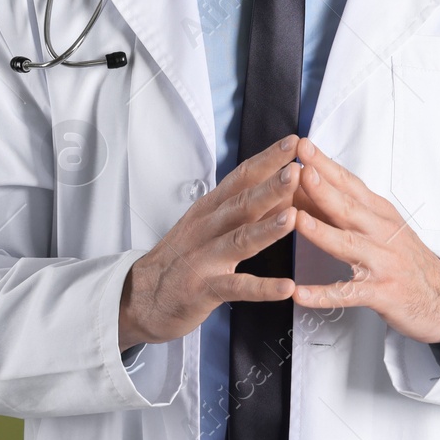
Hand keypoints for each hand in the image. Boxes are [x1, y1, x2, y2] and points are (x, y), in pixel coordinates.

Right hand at [117, 134, 301, 349]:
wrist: (141, 296)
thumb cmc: (181, 258)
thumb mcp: (207, 225)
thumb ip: (242, 209)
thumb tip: (282, 190)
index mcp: (210, 209)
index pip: (241, 177)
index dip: (268, 159)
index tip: (294, 143)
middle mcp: (207, 228)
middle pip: (242, 203)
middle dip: (271, 186)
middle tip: (298, 171)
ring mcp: (204, 258)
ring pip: (239, 240)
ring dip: (268, 229)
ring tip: (294, 218)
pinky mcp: (204, 289)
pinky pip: (237, 288)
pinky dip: (262, 288)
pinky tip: (286, 287)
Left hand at [288, 138, 439, 346]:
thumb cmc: (403, 256)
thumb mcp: (380, 226)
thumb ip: (345, 209)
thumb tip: (305, 187)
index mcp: (379, 213)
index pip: (350, 183)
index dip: (326, 164)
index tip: (303, 146)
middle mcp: (381, 233)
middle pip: (348, 208)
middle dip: (323, 189)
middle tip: (299, 171)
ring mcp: (382, 263)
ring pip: (348, 245)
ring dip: (322, 232)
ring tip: (297, 220)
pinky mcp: (381, 293)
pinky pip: (348, 294)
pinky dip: (323, 294)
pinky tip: (299, 294)